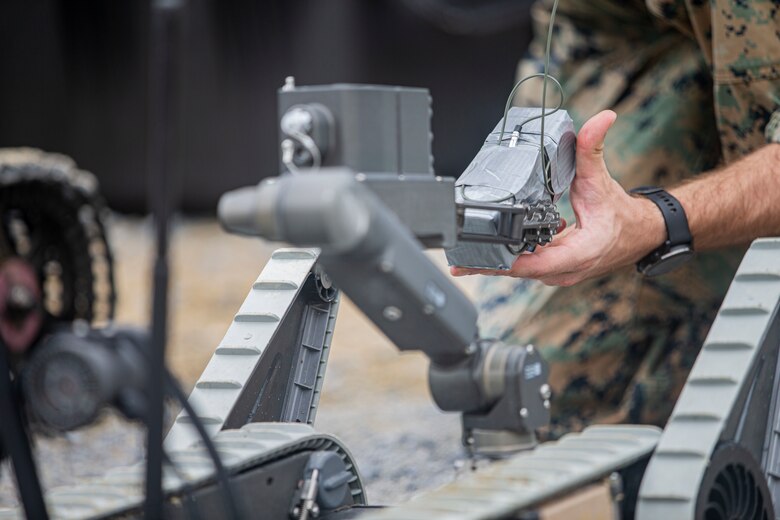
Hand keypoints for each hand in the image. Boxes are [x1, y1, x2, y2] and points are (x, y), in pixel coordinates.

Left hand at [451, 110, 666, 285]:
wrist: (638, 234)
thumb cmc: (620, 213)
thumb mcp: (601, 180)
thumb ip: (592, 149)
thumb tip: (601, 119)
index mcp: (581, 252)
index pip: (538, 264)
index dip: (509, 263)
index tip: (484, 260)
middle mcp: (568, 269)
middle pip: (521, 271)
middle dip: (490, 264)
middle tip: (459, 260)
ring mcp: (560, 273)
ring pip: (521, 271)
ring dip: (496, 263)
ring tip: (465, 257)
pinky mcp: (554, 271)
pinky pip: (526, 267)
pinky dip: (509, 258)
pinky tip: (492, 247)